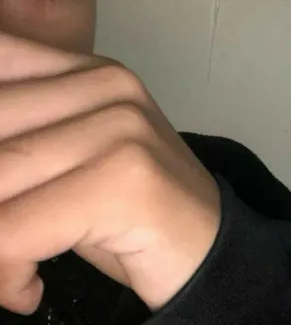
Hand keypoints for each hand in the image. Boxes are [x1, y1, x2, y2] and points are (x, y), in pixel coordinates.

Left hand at [0, 33, 220, 314]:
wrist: (205, 241)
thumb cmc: (127, 206)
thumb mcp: (68, 152)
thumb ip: (22, 130)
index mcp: (90, 71)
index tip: (7, 182)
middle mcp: (108, 86)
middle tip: (5, 227)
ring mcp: (121, 129)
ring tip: (10, 264)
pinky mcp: (125, 180)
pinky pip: (15, 232)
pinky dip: (7, 272)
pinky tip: (28, 285)